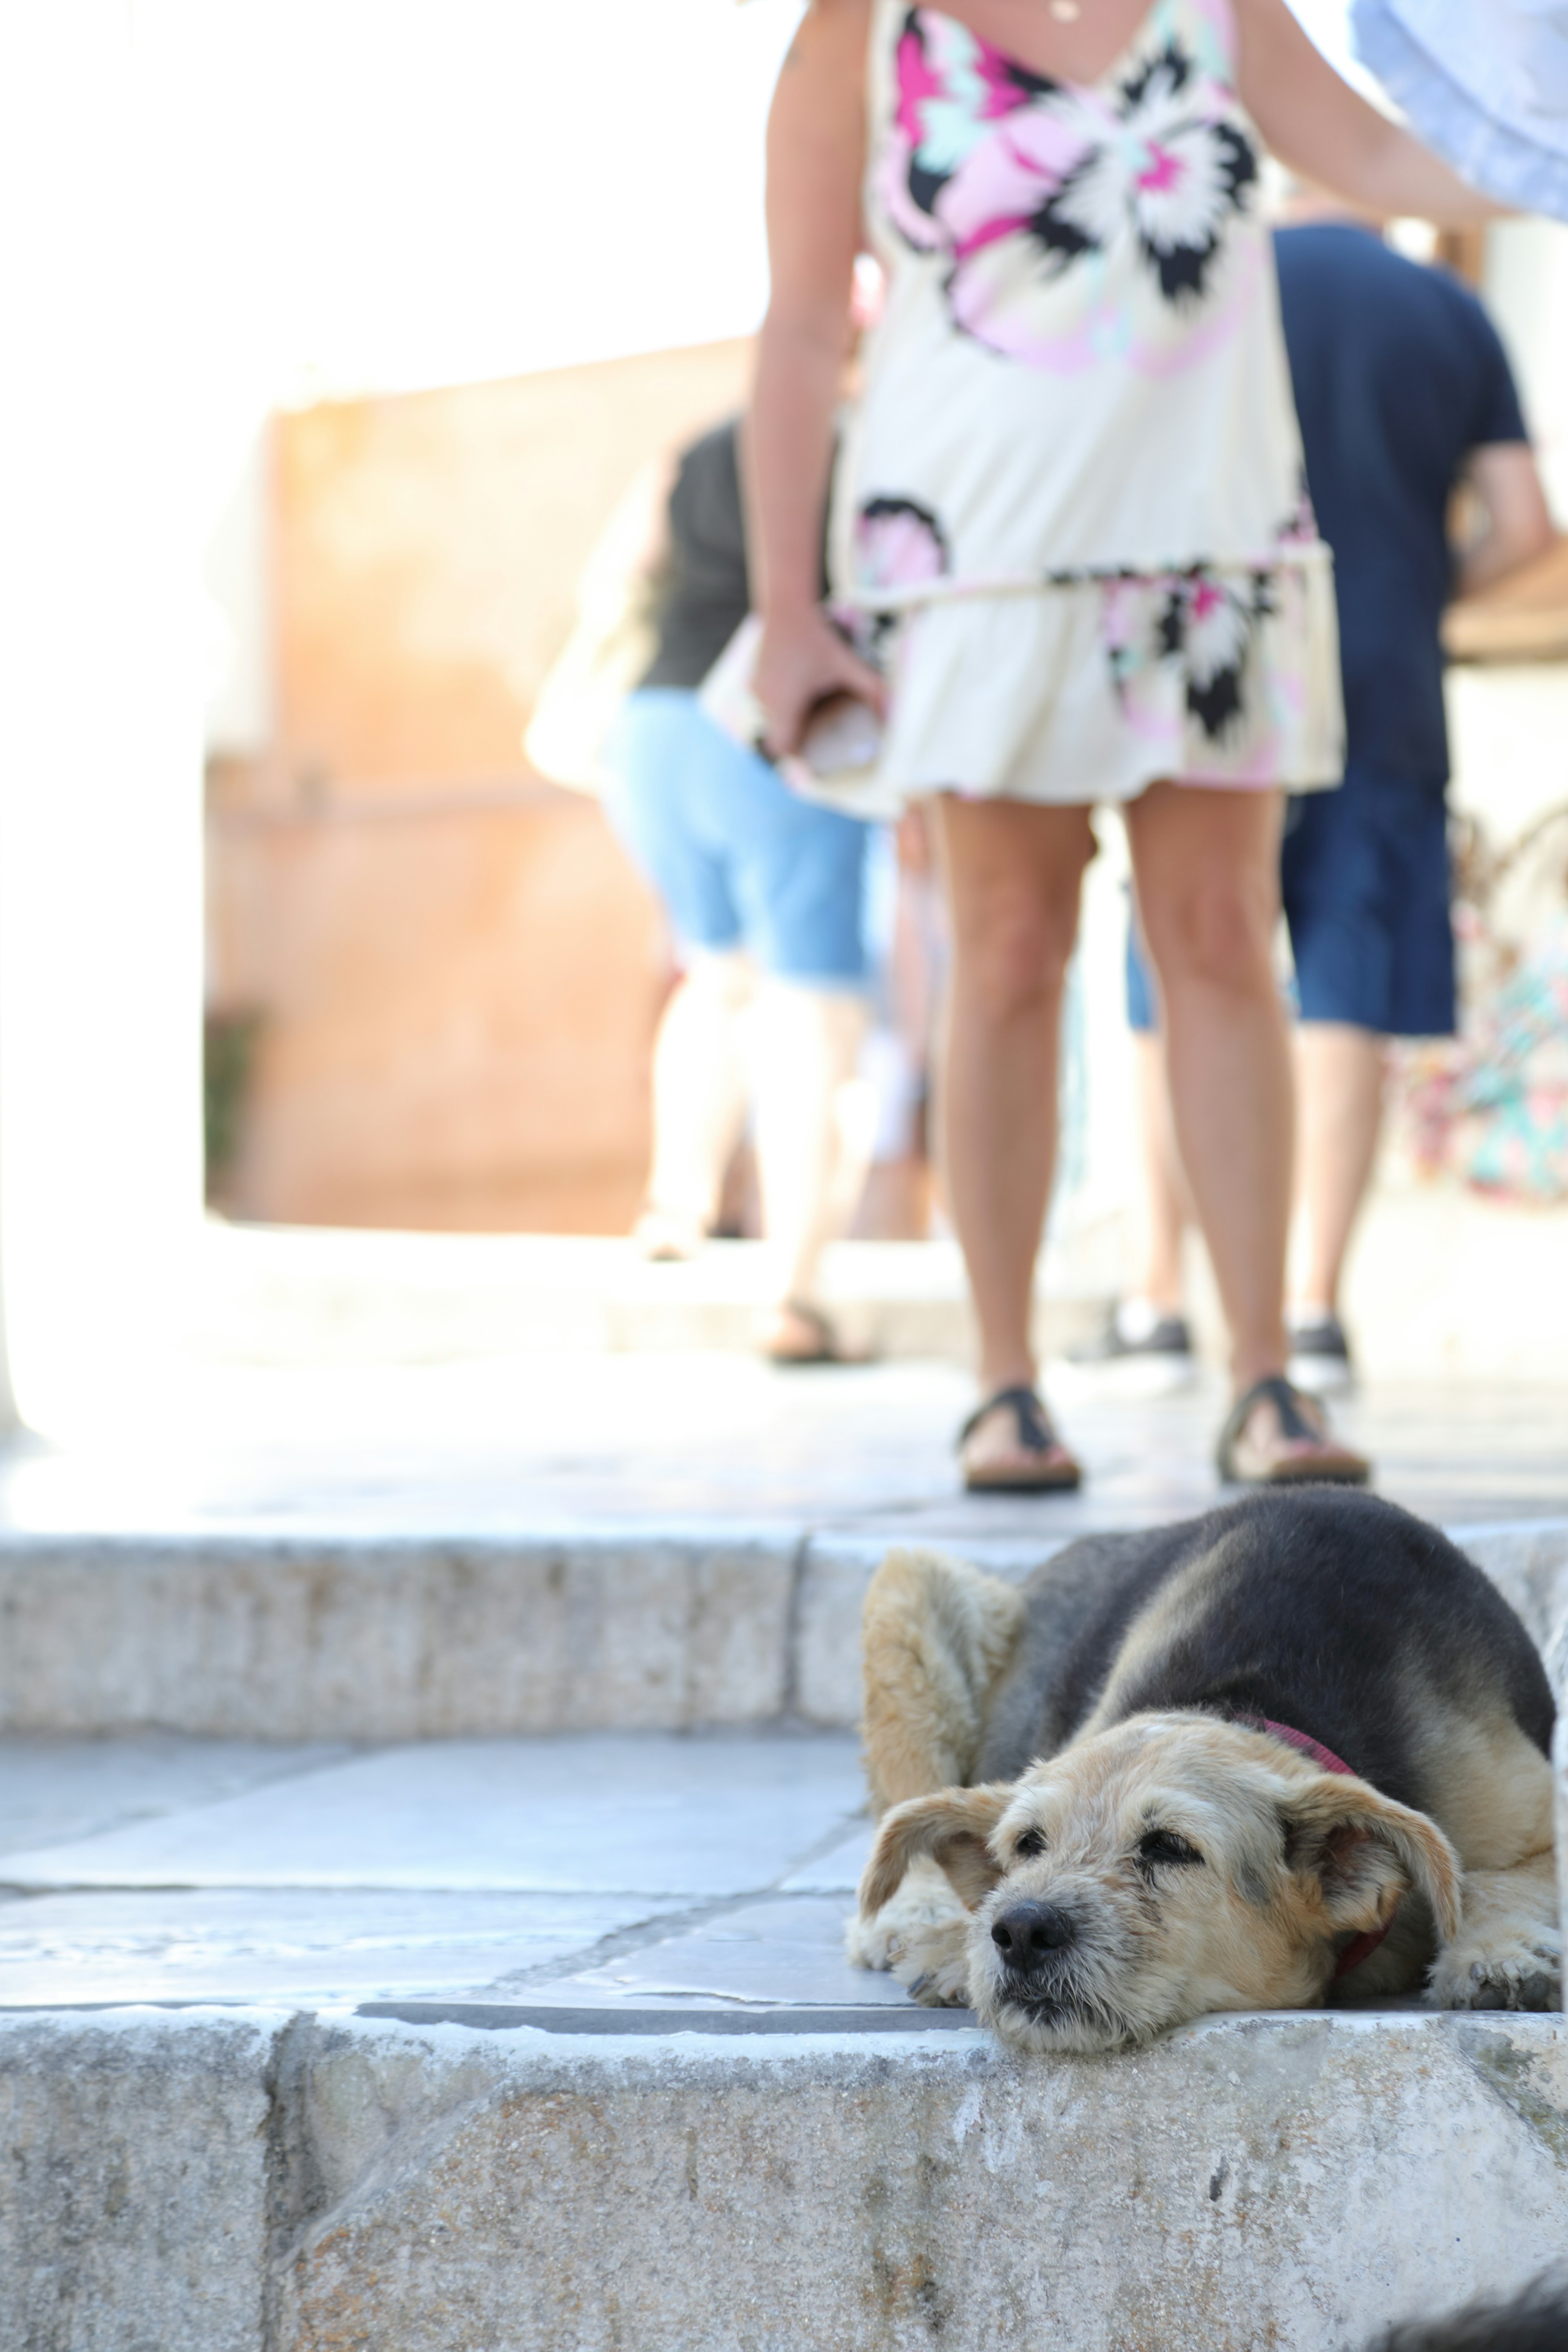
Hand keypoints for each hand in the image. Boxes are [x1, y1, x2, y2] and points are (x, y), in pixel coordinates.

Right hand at [753, 606, 886, 759]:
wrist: (786, 607)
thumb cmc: (815, 638)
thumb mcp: (846, 664)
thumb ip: (870, 689)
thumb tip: (890, 714)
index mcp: (786, 705)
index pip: (783, 748)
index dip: (798, 753)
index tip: (816, 748)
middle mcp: (766, 701)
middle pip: (779, 735)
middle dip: (799, 734)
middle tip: (821, 726)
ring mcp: (757, 690)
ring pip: (772, 719)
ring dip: (789, 718)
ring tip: (812, 703)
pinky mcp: (755, 678)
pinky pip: (766, 702)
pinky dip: (781, 702)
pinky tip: (799, 687)